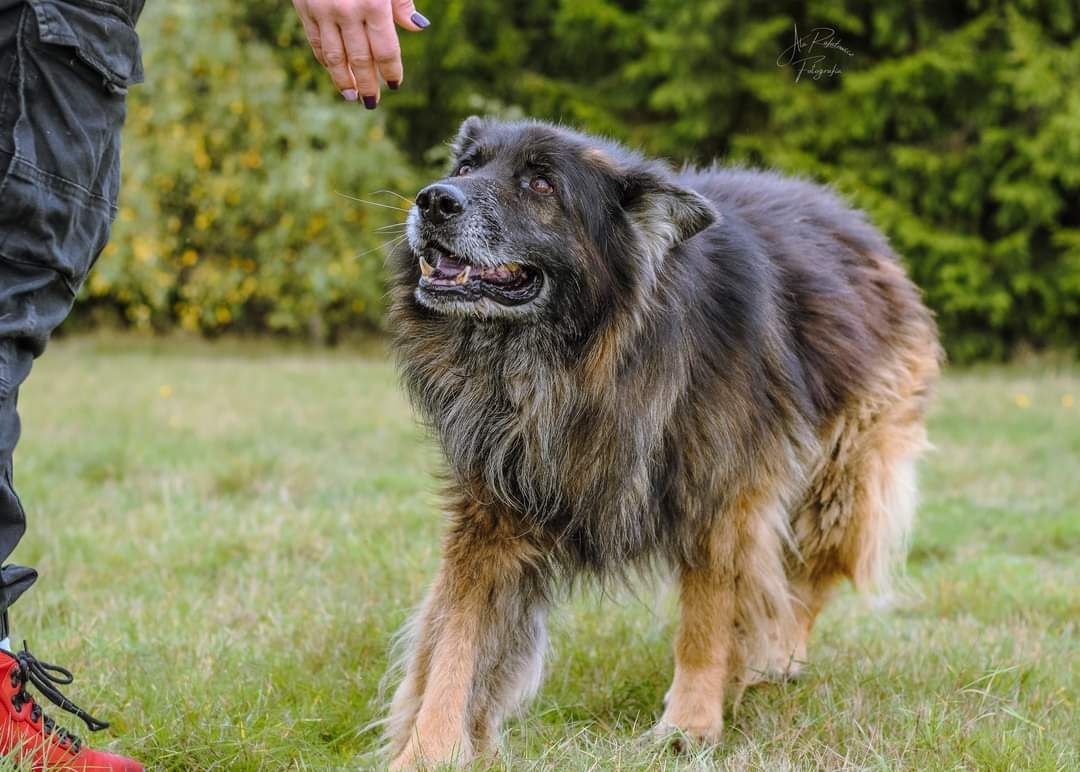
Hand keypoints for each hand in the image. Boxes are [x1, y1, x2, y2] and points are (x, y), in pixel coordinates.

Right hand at [292, 0, 429, 108]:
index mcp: (373, 4)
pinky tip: (334, 72)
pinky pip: (316, 42)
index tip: (394, 84)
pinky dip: (325, 61)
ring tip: (352, 95)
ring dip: (344, 80)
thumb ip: (401, 1)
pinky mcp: (304, 8)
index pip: (385, 50)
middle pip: (360, 59)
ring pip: (334, 56)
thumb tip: (418, 27)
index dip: (391, 71)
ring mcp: (323, 12)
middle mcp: (347, 12)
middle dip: (368, 83)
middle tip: (373, 102)